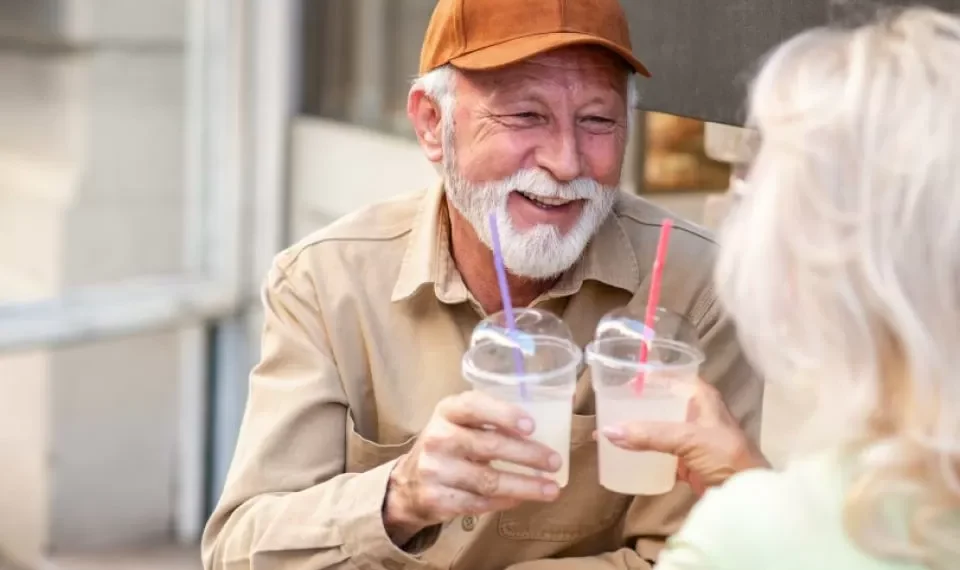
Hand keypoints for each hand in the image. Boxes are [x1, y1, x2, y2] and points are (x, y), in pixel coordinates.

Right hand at [383, 391, 561, 543]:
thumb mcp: (460, 423)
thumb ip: (492, 420)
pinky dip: (505, 502)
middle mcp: (437, 438)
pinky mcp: (437, 499)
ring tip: (551, 489)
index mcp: (446, 411)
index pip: (474, 406)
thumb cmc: (449, 446)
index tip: (532, 426)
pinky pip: (479, 503)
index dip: (504, 415)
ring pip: (488, 481)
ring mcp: (434, 471)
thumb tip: (544, 424)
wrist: (409, 484)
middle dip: (527, 455)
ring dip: (525, 486)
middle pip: (489, 446)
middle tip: (555, 461)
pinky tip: (522, 499)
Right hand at [600, 377, 768, 494]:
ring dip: (636, 429)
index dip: (647, 375)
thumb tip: (607, 431)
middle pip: (660, 402)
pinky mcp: (686, 462)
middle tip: (606, 405)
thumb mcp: (688, 439)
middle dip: (635, 404)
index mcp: (701, 397)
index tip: (619, 377)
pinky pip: (659, 453)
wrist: (748, 497)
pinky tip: (623, 454)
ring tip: (608, 429)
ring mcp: (690, 438)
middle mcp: (695, 413)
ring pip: (657, 428)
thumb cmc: (726, 457)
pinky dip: (642, 453)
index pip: (670, 376)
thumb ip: (649, 435)